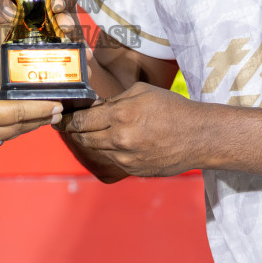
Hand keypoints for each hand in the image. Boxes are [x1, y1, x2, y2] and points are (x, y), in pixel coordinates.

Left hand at [61, 82, 202, 177]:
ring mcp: (127, 158)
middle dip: (76, 131)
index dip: (68, 120)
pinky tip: (121, 142)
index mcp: (120, 115)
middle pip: (84, 138)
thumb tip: (95, 107)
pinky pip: (114, 160)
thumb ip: (115, 100)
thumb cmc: (173, 109)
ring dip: (94, 141)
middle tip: (70, 125)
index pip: (81, 121)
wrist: (200, 137)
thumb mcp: (142, 92)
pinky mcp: (135, 170)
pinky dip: (112, 151)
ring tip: (97, 131)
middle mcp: (120, 139)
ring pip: (98, 150)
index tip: (61, 118)